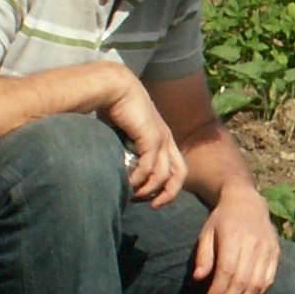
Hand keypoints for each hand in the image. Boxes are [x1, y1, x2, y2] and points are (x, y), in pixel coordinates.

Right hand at [99, 77, 185, 206]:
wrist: (114, 87)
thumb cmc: (115, 109)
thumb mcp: (126, 135)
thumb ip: (128, 152)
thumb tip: (120, 171)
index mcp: (164, 139)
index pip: (177, 169)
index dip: (169, 188)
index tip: (152, 200)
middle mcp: (167, 140)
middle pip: (179, 175)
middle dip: (168, 194)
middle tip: (153, 206)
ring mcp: (161, 138)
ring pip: (163, 175)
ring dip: (148, 189)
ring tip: (133, 195)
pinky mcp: (151, 137)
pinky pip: (148, 166)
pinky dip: (138, 178)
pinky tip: (127, 182)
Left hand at [193, 186, 279, 293]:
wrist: (247, 202)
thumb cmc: (222, 219)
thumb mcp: (207, 232)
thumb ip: (203, 255)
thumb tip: (199, 278)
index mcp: (234, 235)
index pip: (227, 270)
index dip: (218, 290)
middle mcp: (254, 243)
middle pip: (242, 280)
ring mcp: (268, 249)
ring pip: (256, 284)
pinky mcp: (276, 254)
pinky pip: (268, 281)